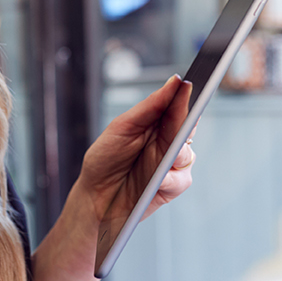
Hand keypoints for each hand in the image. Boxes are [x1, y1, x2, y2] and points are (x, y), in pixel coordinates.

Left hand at [78, 76, 195, 225]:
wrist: (94, 198)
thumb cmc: (104, 160)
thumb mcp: (122, 127)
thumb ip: (150, 107)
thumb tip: (174, 82)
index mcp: (154, 123)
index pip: (175, 105)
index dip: (184, 95)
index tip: (188, 85)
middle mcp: (165, 141)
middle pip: (186, 127)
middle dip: (187, 121)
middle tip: (185, 116)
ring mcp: (170, 164)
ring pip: (187, 153)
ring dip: (178, 153)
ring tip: (170, 154)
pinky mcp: (172, 186)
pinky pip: (182, 179)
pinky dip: (172, 179)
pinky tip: (160, 179)